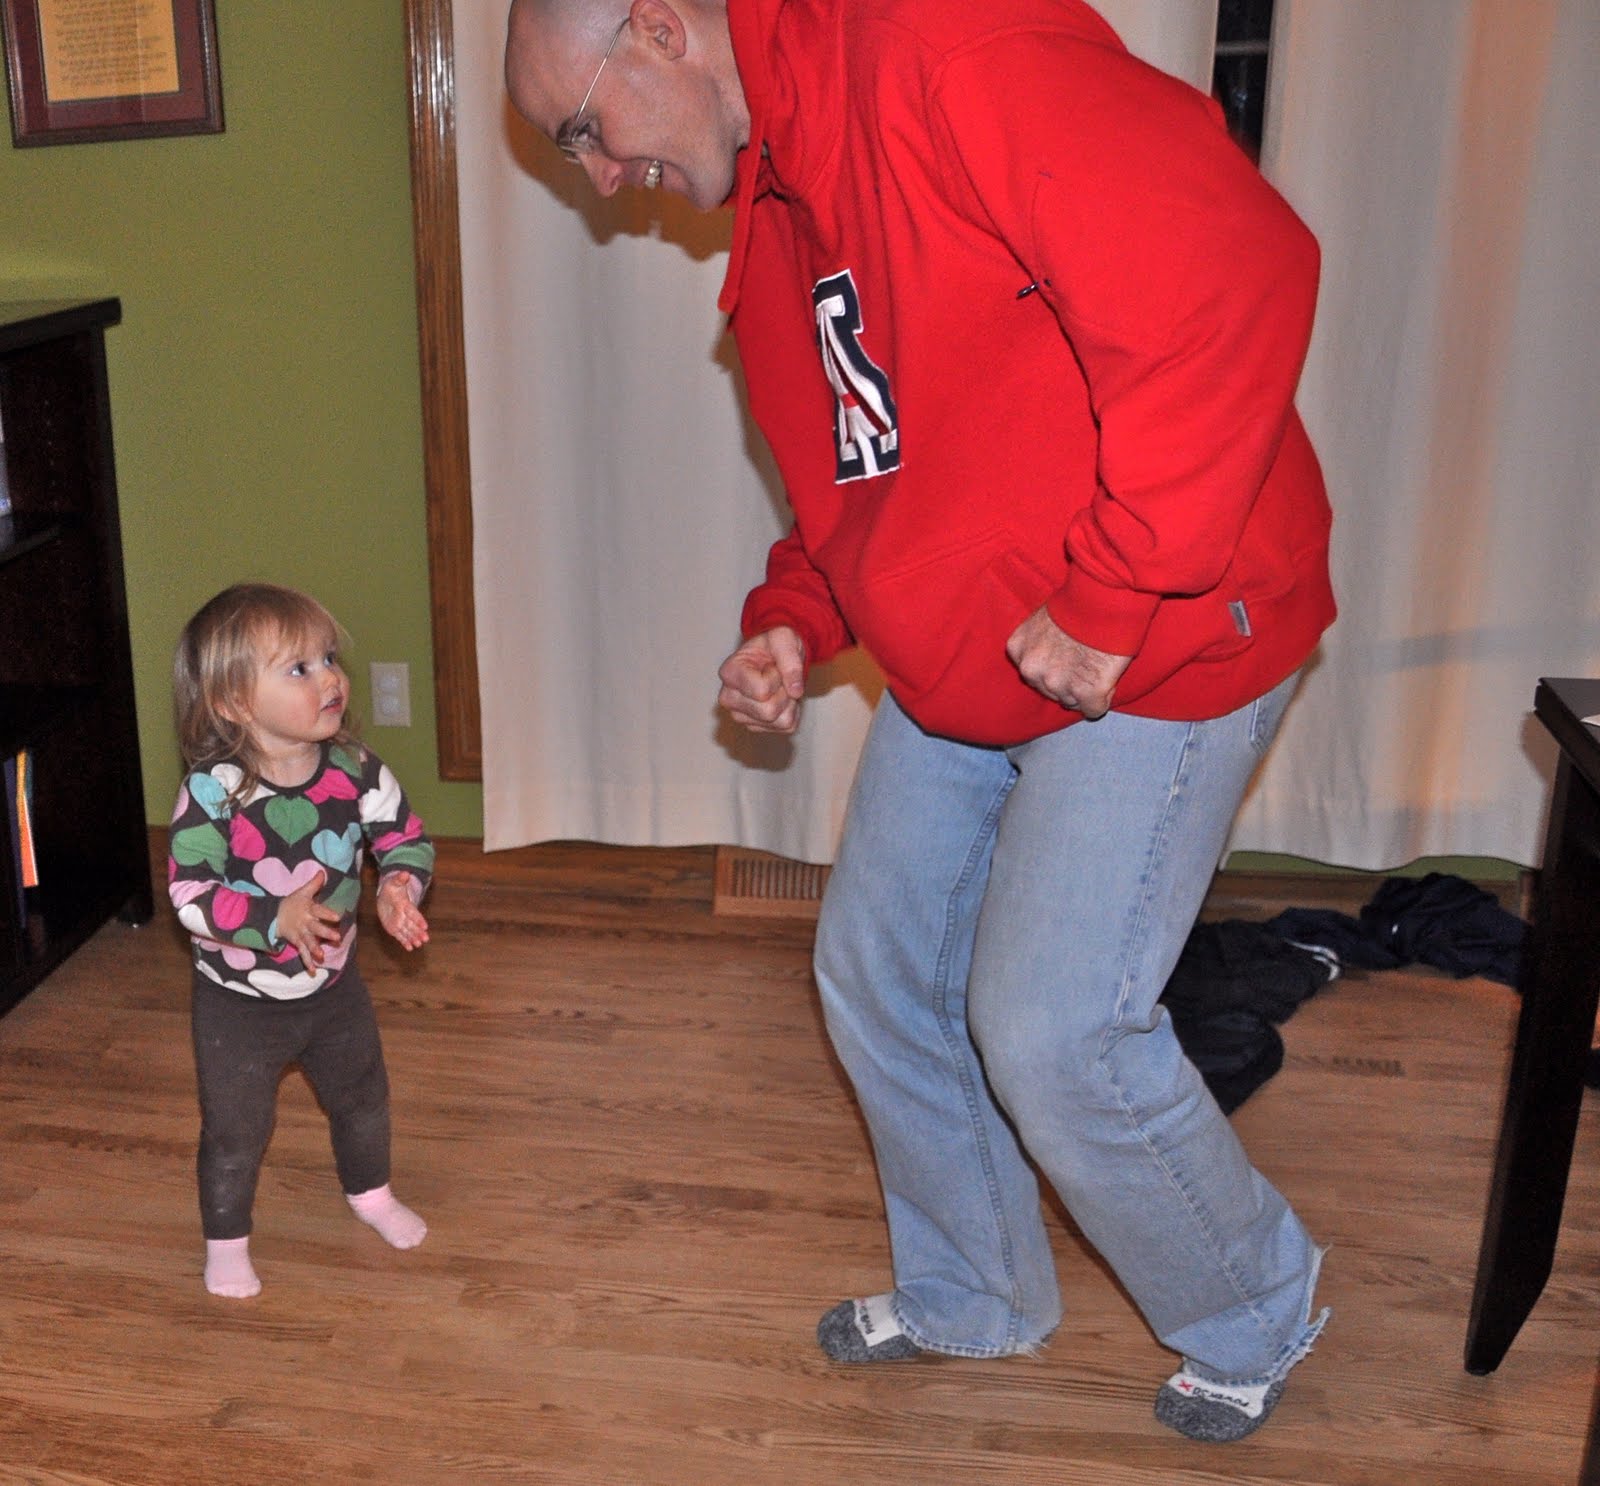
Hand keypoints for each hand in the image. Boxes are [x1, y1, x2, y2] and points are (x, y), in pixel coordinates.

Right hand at [276, 870, 341, 970]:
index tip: (337, 917)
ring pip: (308, 942)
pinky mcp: (296, 942)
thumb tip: (323, 871)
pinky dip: (307, 962)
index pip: (319, 911)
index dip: (327, 914)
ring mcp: (300, 934)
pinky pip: (302, 953)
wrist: (272, 916)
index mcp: (308, 909)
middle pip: (316, 928)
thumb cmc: (292, 903)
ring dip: (315, 950)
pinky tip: (313, 971)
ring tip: (322, 957)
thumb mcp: (302, 892)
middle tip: (337, 938)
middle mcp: (305, 923)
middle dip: (325, 933)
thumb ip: (314, 884)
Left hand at [377, 871, 429, 950]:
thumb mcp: (394, 883)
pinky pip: (400, 936)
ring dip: (413, 938)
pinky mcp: (395, 928)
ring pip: (408, 932)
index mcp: (406, 905)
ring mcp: (400, 922)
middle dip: (419, 932)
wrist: (388, 896)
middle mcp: (405, 915)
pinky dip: (405, 942)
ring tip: (419, 944)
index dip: (419, 920)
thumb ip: (400, 879)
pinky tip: (411, 948)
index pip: (413, 913)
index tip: (425, 926)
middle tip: (426, 939)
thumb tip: (405, 873)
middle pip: (413, 925)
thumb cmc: (392, 888)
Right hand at [717, 626, 805, 733]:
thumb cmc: (773, 645)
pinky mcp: (754, 726)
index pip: (762, 691)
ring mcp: (739, 715)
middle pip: (768, 712)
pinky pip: (787, 726)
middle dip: (783, 693)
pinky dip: (792, 711)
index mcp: (729, 673)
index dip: (776, 676)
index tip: (771, 665)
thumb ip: (790, 661)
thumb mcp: (784, 639)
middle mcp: (728, 698)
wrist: (773, 654)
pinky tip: (780, 696)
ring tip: (778, 686)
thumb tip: (795, 691)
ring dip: (788, 702)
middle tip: (777, 677)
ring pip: (779, 721)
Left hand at [1006, 607, 1130, 719]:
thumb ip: (1039, 641)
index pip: (1033, 674)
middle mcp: (1031, 669)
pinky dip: (1102, 698)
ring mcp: (1056, 683)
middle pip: (1050, 691)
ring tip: (1098, 666)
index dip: (1054, 667)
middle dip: (1067, 681)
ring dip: (1085, 689)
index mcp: (1017, 648)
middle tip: (1086, 661)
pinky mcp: (1084, 692)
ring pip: (1071, 701)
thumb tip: (1050, 655)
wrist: (1104, 597)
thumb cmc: (1079, 600)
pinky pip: (1093, 709)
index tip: (1068, 656)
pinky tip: (1107, 680)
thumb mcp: (1043, 616)